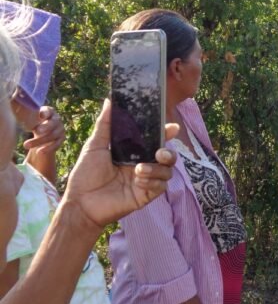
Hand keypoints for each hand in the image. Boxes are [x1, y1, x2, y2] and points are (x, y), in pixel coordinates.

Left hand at [23, 106, 64, 153]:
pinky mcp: (61, 139)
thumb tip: (15, 108)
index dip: (46, 112)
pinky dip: (48, 148)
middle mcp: (57, 119)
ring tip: (26, 145)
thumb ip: (27, 114)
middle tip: (37, 130)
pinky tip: (39, 152)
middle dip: (46, 127)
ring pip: (52, 135)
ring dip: (40, 141)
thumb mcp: (32, 117)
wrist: (44, 131)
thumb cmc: (35, 121)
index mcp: (49, 111)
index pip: (49, 111)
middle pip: (53, 123)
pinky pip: (56, 144)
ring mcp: (60, 129)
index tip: (41, 115)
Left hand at [62, 99, 178, 230]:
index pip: (155, 140)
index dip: (166, 133)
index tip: (172, 127)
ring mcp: (146, 180)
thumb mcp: (95, 146)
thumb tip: (109, 101)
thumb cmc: (85, 174)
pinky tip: (138, 181)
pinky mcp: (146, 195)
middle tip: (160, 152)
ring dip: (157, 168)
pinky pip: (161, 186)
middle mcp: (142, 165)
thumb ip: (105, 124)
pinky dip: (153, 181)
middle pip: (168, 156)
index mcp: (133, 152)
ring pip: (168, 171)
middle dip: (169, 152)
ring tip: (140, 170)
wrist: (80, 202)